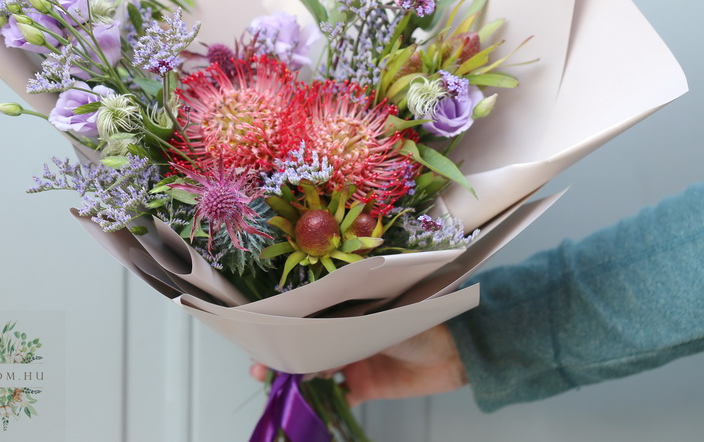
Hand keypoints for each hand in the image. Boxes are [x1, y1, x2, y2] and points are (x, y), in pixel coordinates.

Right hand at [249, 324, 466, 406]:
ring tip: (274, 385)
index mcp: (347, 309)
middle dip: (281, 354)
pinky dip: (322, 403)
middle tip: (258, 368)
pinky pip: (338, 395)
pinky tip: (306, 406)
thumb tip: (307, 350)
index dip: (283, 327)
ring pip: (316, 370)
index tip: (260, 335)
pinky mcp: (366, 385)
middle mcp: (346, 332)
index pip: (307, 316)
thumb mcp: (375, 322)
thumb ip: (341, 335)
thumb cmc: (419, 322)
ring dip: (295, 378)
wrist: (457, 351)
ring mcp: (354, 359)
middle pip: (305, 344)